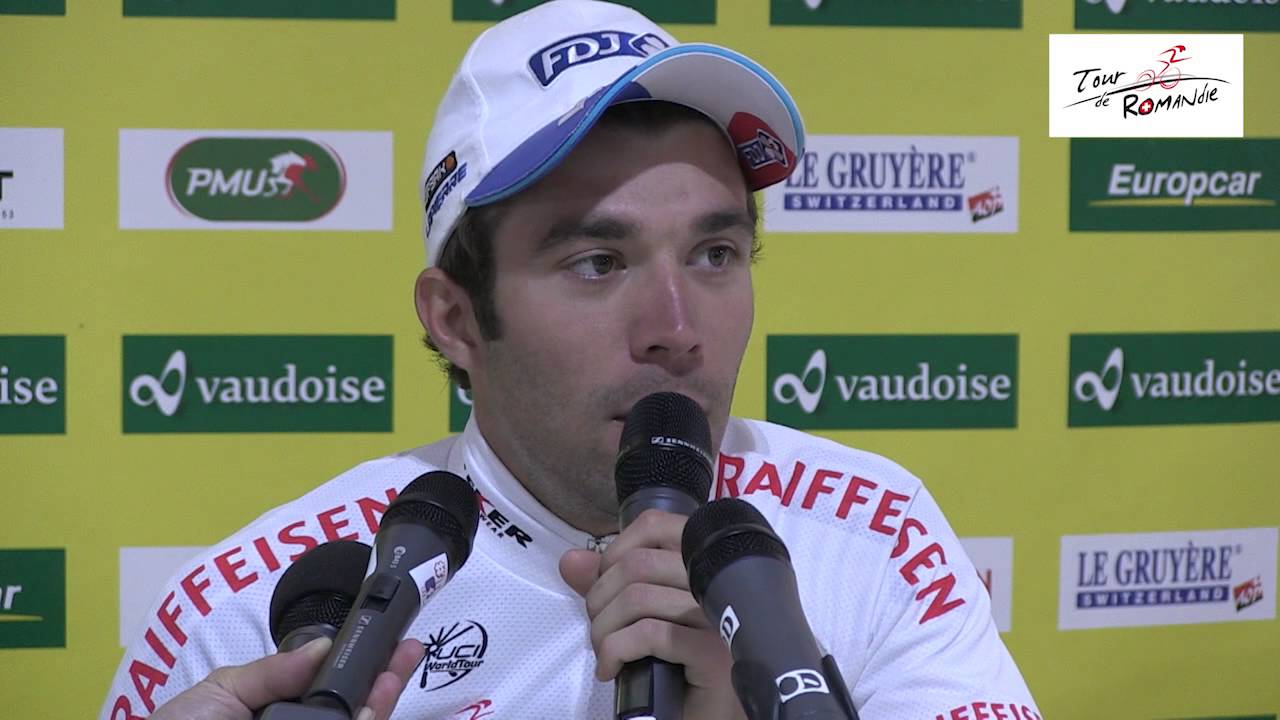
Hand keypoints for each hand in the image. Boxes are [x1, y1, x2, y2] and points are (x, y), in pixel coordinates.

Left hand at [151, 636, 425, 719]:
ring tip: (393, 677)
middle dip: (386, 682)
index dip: (368, 668)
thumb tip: (325, 646)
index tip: (390, 642)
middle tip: (407, 652)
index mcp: (286, 712)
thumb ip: (275, 670)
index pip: (338, 690)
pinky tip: (369, 713)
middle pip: (357, 712)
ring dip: (381, 704)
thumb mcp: (223, 690)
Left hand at [559, 509, 745, 719]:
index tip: (605, 584)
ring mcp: (719, 616)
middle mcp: (717, 582)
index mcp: (703, 565)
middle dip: (600, 598)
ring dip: (604, 630)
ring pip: (639, 597)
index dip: (616, 549)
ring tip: (605, 653)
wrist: (703, 715)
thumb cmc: (674, 666)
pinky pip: (650, 634)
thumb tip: (571, 561)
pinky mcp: (714, 653)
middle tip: (599, 631)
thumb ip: (607, 586)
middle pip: (639, 563)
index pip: (656, 524)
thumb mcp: (638, 619)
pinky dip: (616, 651)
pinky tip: (612, 670)